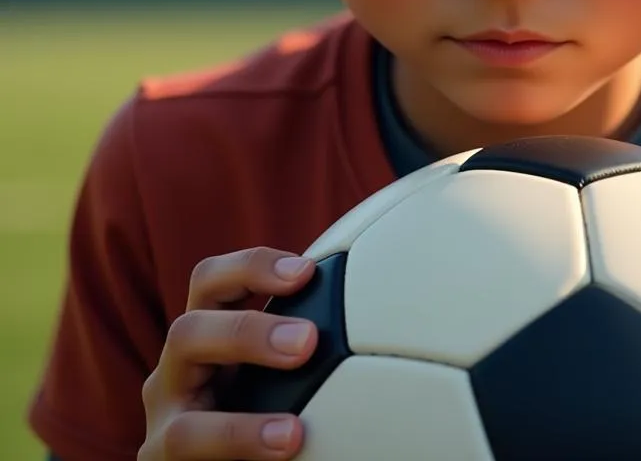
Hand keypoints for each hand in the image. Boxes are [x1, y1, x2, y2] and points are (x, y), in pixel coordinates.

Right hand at [139, 246, 317, 459]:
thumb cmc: (272, 401)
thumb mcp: (288, 364)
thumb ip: (318, 332)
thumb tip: (407, 294)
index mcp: (207, 332)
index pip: (211, 281)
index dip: (251, 267)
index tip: (308, 270)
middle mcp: (175, 373)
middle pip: (187, 332)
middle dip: (246, 332)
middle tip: (307, 342)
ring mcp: (164, 424)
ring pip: (183, 424)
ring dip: (240, 426)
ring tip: (293, 433)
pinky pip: (189, 457)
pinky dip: (239, 451)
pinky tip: (289, 453)